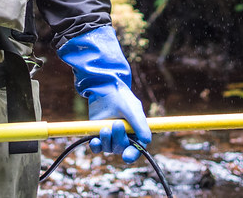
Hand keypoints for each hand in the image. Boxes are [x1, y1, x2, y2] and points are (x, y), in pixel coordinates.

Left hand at [57, 24, 152, 163]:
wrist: (103, 87)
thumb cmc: (121, 97)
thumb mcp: (132, 109)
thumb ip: (139, 124)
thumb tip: (147, 141)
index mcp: (135, 132)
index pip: (136, 149)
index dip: (132, 155)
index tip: (127, 156)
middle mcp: (123, 136)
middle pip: (121, 148)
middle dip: (119, 139)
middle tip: (116, 123)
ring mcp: (110, 136)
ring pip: (108, 148)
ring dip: (106, 140)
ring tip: (104, 128)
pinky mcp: (97, 134)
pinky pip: (97, 147)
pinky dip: (96, 146)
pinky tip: (94, 140)